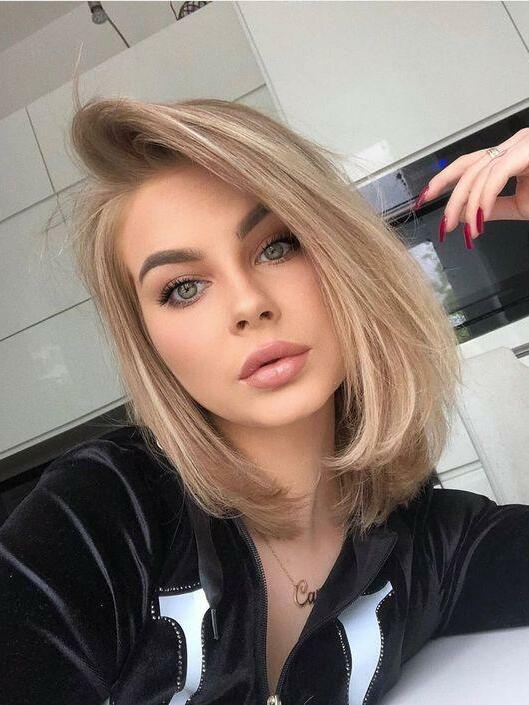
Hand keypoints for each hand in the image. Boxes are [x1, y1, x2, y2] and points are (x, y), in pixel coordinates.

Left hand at [414, 127, 528, 245]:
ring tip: (463, 230)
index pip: (468, 164)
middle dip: (450, 200)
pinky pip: (497, 175)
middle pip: (468, 168)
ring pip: (479, 173)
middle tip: (444, 227)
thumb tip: (474, 217)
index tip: (424, 198)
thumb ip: (496, 207)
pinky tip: (479, 219)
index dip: (443, 180)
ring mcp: (523, 143)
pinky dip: (484, 199)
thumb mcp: (522, 205)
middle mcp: (515, 144)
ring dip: (466, 206)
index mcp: (511, 154)